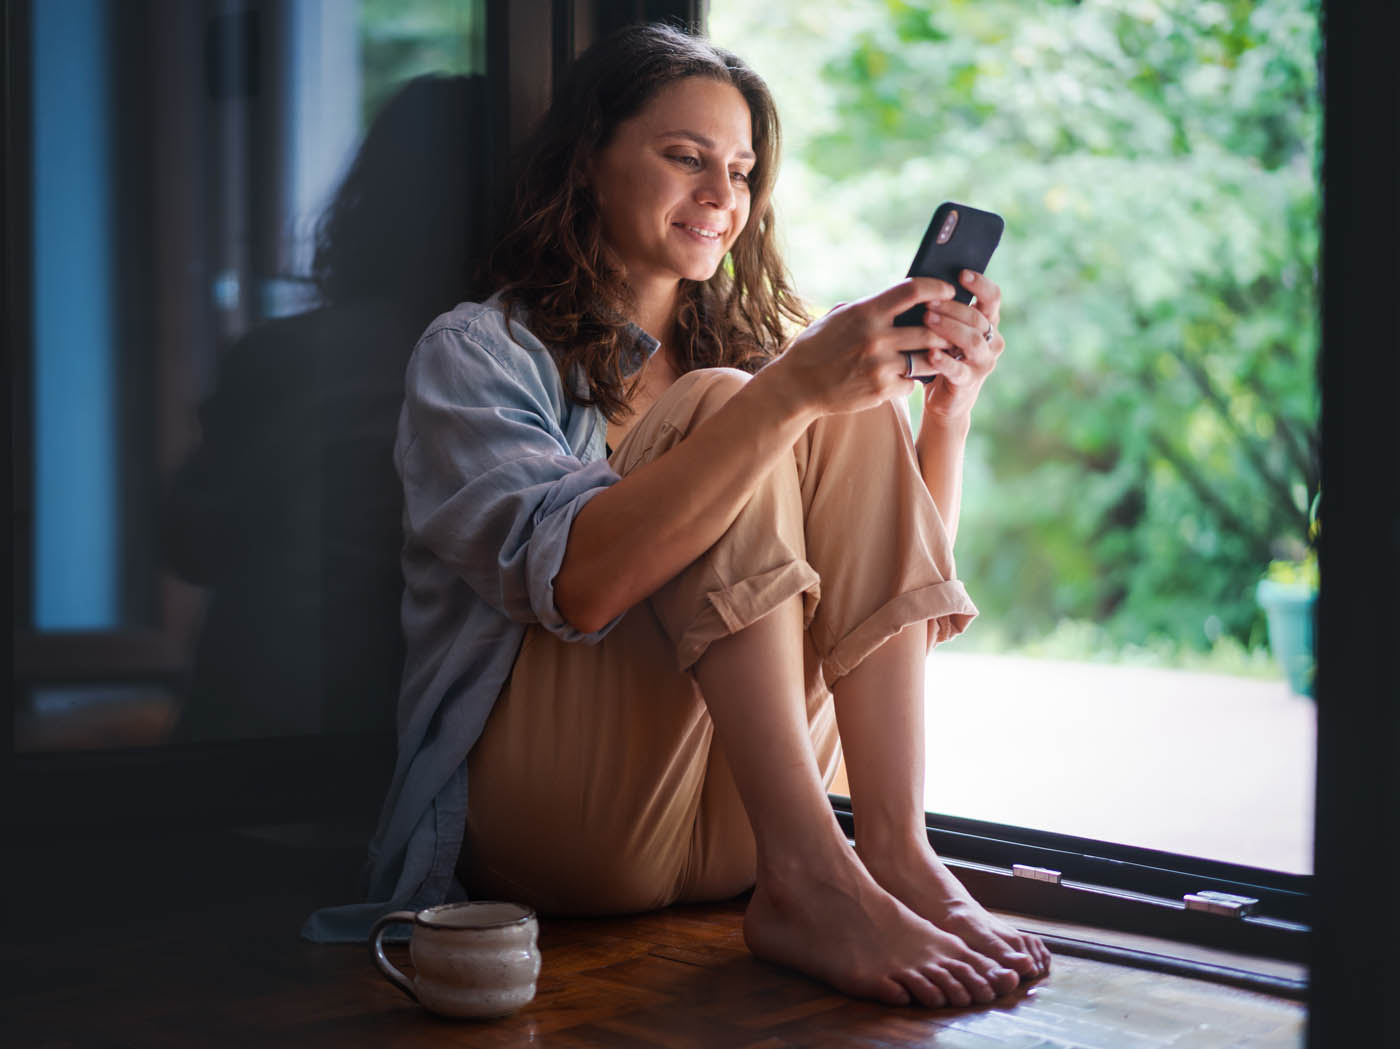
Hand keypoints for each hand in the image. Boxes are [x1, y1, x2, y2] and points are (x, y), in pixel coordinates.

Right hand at [767, 277, 966, 417]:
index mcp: (866, 312)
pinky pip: (912, 383)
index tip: (948, 290)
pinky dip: (911, 380)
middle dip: (945, 329)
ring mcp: (880, 366)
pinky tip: (905, 376)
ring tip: (937, 353)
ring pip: (928, 359)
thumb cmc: (816, 347)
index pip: (913, 290)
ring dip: (936, 356)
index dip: (937, 287)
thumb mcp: (837, 317)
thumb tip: (900, 297)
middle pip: (931, 329)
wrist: (797, 386)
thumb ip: (868, 307)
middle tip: (950, 329)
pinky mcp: (881, 391)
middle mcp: (876, 338)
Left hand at [907, 269, 1004, 425]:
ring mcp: (983, 363)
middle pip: (977, 318)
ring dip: (949, 328)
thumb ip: (944, 310)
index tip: (961, 273)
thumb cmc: (941, 355)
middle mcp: (991, 341)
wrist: (944, 398)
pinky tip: (930, 353)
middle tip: (929, 302)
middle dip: (952, 307)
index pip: (992, 298)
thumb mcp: (946, 330)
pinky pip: (958, 369)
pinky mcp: (969, 382)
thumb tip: (926, 283)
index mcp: (988, 323)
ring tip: (927, 320)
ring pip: (972, 340)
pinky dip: (944, 360)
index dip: (980, 284)